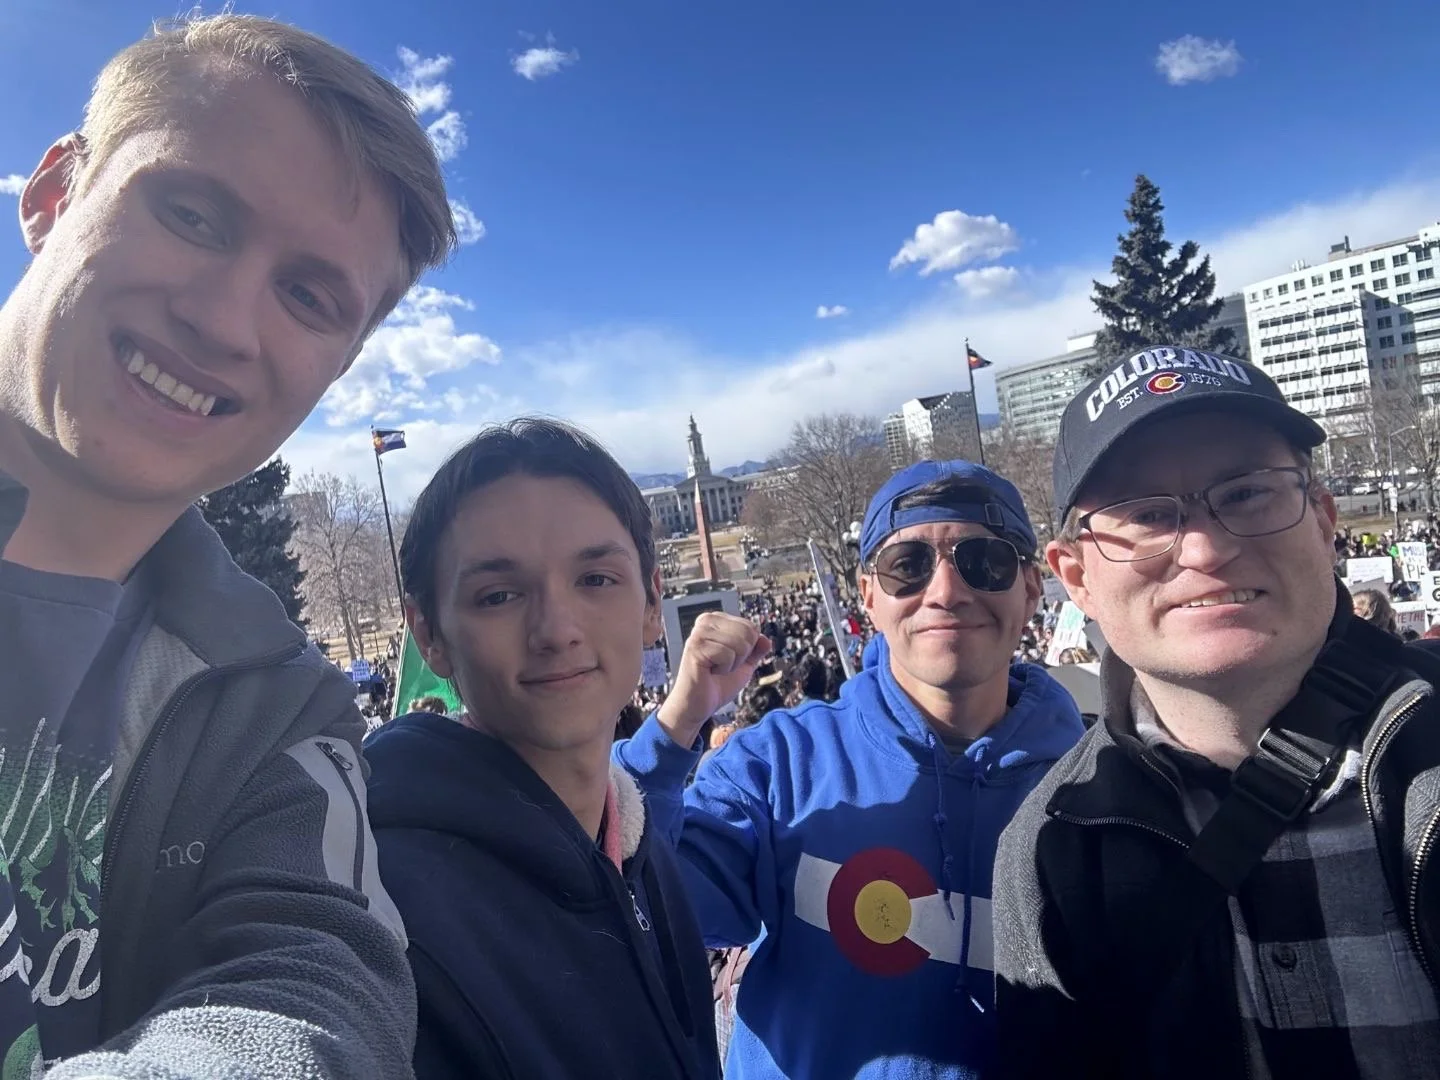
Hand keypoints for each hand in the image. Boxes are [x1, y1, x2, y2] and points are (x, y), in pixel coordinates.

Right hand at [657, 613, 769, 746]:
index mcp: (717, 620)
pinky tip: (709, 672)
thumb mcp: (744, 666)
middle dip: (742, 656)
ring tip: (715, 669)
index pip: (751, 626)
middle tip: (723, 666)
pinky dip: (724, 669)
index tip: (729, 659)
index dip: (748, 650)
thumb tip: (766, 640)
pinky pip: (728, 655)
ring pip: (740, 644)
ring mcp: (699, 633)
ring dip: (733, 664)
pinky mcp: (695, 647)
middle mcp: (706, 621)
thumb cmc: (717, 684)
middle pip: (748, 632)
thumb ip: (756, 651)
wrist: (696, 706)